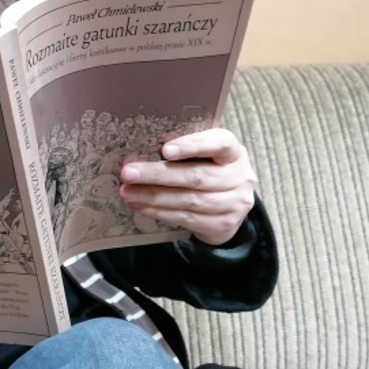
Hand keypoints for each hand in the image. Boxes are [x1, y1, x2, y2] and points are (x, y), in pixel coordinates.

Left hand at [117, 128, 257, 245]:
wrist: (229, 205)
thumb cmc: (208, 169)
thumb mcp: (205, 154)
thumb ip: (184, 149)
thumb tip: (139, 146)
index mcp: (234, 152)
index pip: (220, 143)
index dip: (193, 145)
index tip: (165, 149)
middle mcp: (240, 177)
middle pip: (197, 176)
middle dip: (158, 175)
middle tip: (129, 173)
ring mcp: (234, 203)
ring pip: (189, 200)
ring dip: (153, 197)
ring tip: (128, 192)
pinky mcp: (223, 225)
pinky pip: (187, 218)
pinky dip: (160, 212)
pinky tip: (141, 206)